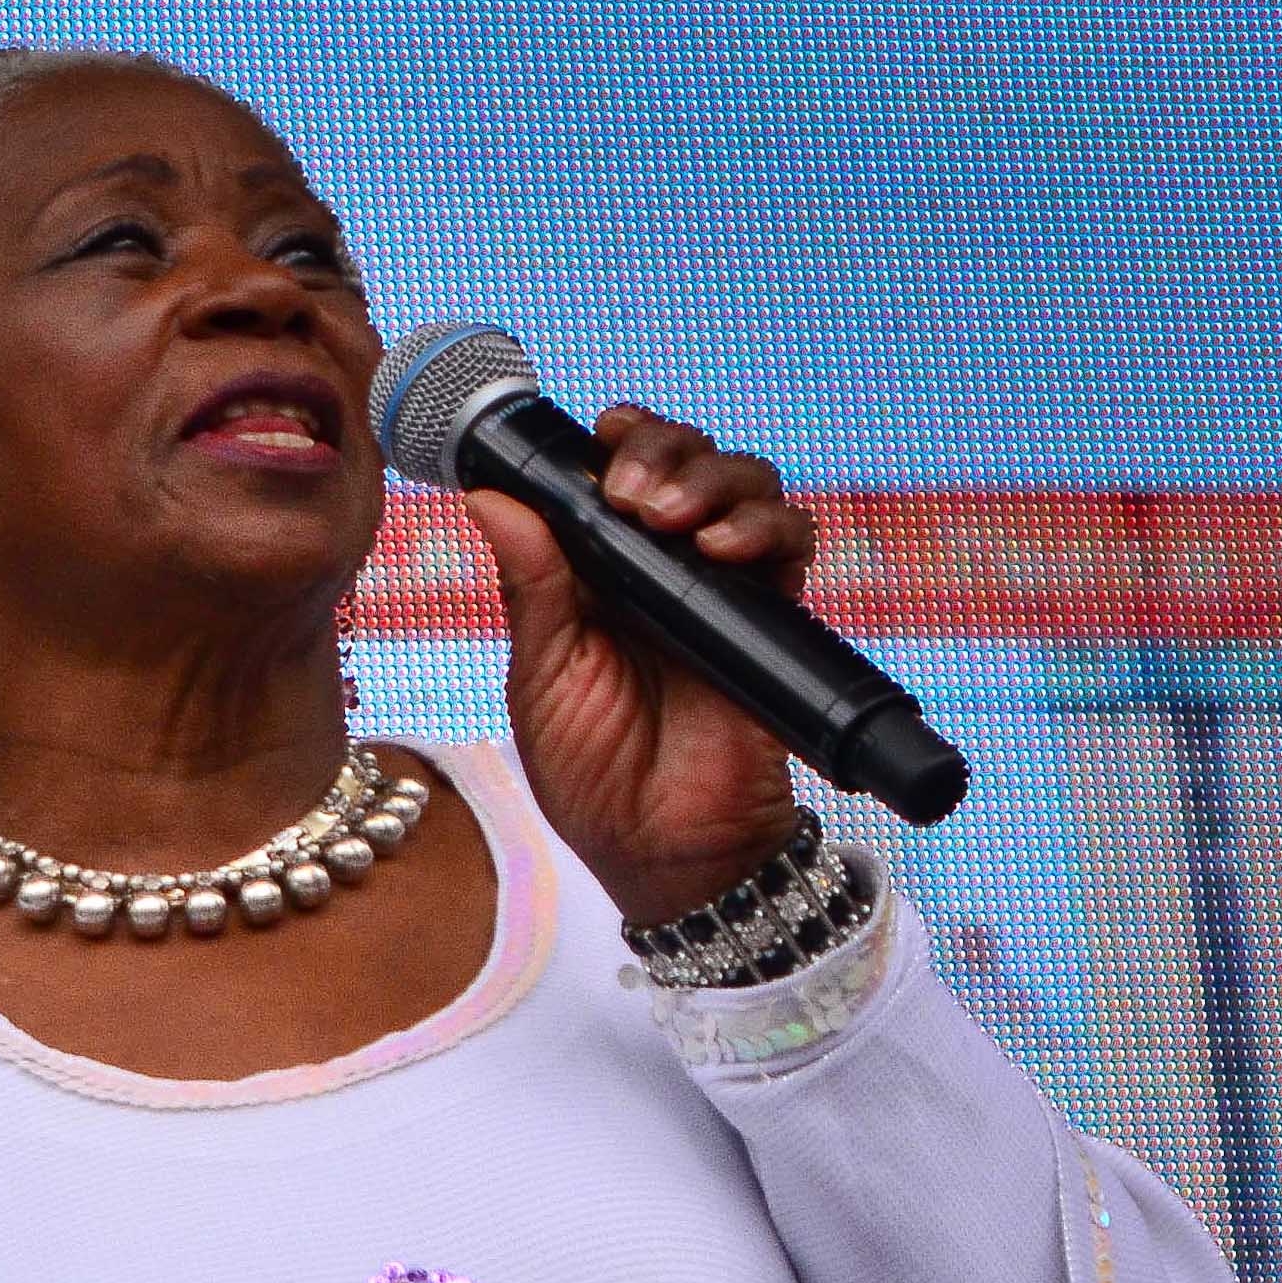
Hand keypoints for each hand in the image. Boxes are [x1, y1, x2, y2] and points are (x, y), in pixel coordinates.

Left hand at [468, 402, 816, 926]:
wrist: (660, 849)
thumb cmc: (594, 774)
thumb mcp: (543, 675)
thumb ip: (533, 586)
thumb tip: (490, 500)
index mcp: (598, 575)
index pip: (617, 476)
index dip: (618, 441)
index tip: (601, 433)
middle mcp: (663, 569)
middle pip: (685, 462)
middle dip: (663, 450)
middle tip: (629, 489)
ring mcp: (721, 588)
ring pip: (744, 485)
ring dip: (710, 479)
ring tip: (669, 518)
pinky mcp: (771, 616)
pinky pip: (791, 542)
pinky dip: (765, 526)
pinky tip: (722, 548)